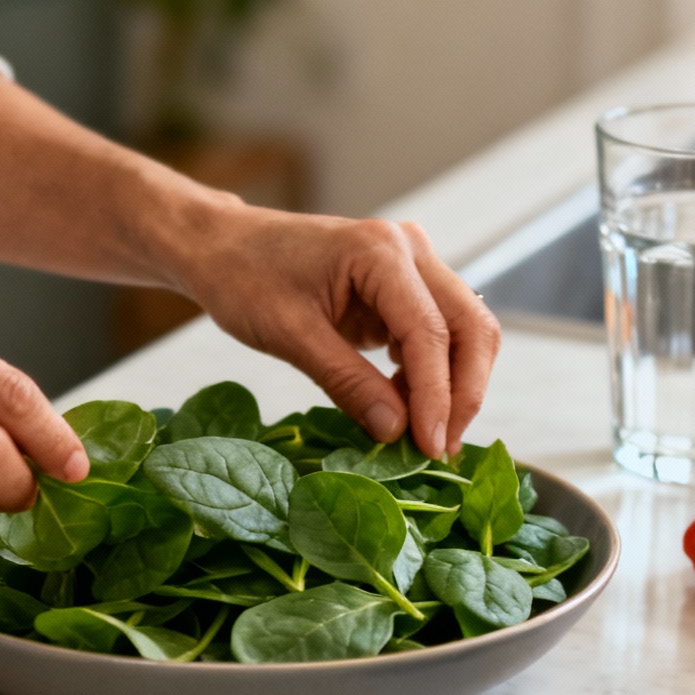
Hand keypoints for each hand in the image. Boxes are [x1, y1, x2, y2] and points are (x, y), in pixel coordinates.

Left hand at [173, 203, 499, 458]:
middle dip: (464, 393)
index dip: (437, 397)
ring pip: (463, 331)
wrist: (222, 246)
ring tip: (423, 436)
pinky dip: (430, 374)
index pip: (431, 333)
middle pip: (471, 327)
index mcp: (381, 251)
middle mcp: (409, 249)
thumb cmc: (244, 278)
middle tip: (442, 449)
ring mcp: (411, 265)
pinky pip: (436, 334)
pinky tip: (404, 406)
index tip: (432, 448)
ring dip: (453, 386)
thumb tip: (398, 432)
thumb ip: (347, 383)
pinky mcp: (403, 286)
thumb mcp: (290, 336)